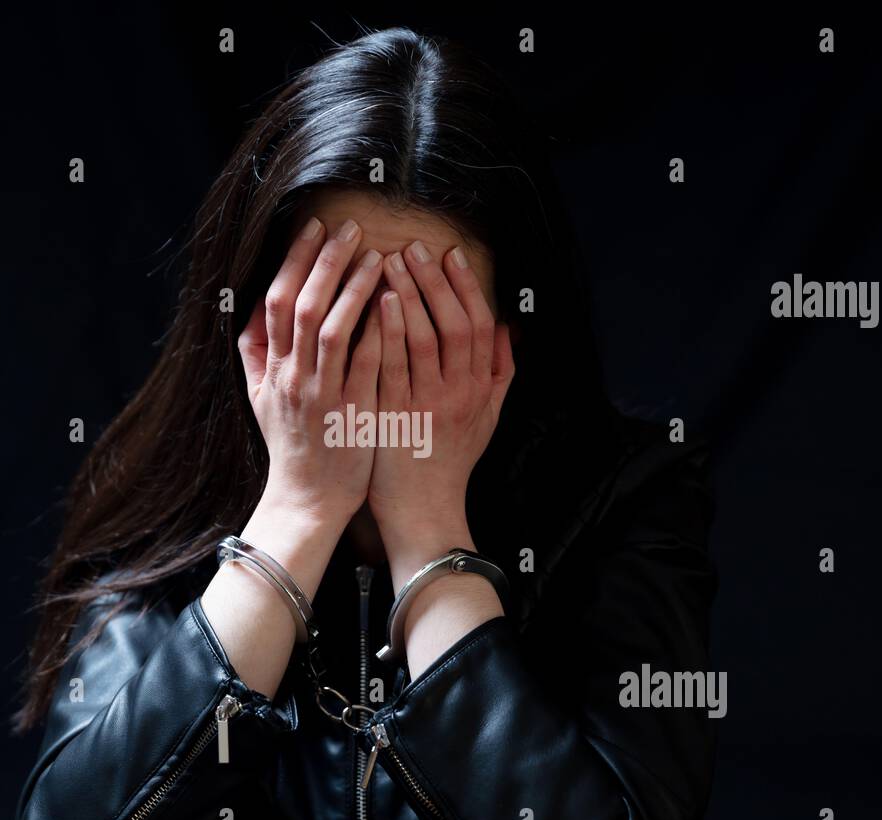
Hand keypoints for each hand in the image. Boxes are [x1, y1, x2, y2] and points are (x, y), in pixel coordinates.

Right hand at [237, 217, 383, 530]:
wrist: (307, 499)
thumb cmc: (291, 446)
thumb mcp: (260, 398)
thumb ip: (254, 352)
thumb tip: (253, 306)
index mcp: (273, 369)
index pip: (277, 301)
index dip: (294, 260)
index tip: (314, 229)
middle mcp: (293, 377)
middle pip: (302, 306)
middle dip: (324, 261)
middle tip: (348, 227)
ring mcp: (321, 395)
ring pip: (330, 329)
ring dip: (353, 288)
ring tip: (377, 255)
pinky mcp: (351, 413)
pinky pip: (363, 364)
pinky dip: (374, 330)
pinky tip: (393, 303)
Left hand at [368, 240, 513, 583]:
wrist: (424, 510)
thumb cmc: (451, 461)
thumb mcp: (488, 417)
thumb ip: (501, 372)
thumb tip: (509, 329)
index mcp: (481, 389)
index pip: (480, 326)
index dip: (467, 287)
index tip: (450, 255)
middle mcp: (460, 394)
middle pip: (455, 325)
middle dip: (435, 282)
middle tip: (415, 248)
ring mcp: (428, 405)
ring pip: (423, 340)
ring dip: (407, 297)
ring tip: (388, 262)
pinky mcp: (396, 418)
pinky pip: (392, 367)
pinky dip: (386, 332)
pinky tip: (373, 304)